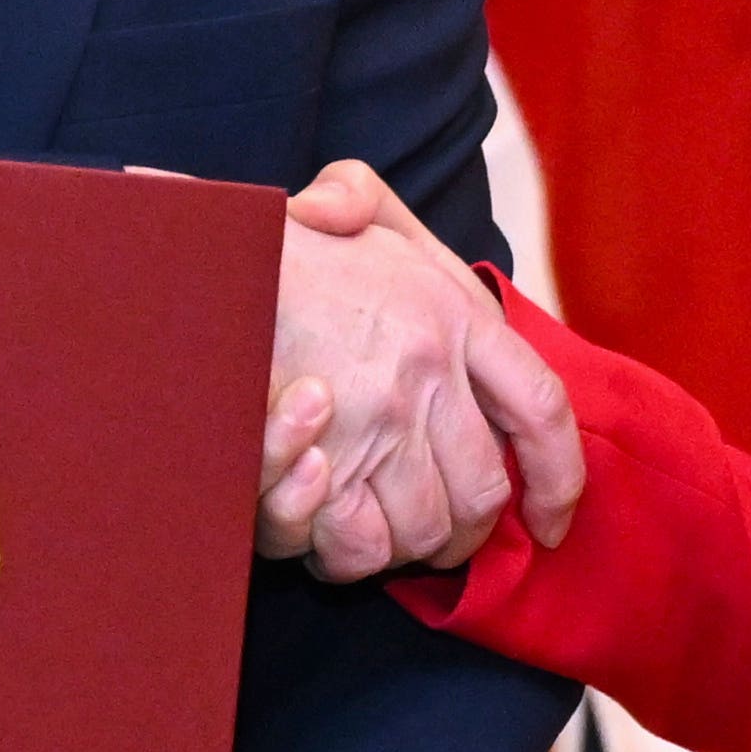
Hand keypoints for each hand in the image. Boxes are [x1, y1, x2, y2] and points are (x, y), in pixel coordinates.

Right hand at [256, 158, 579, 580]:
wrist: (193, 275)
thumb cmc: (263, 249)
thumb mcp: (336, 201)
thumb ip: (361, 200)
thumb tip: (337, 212)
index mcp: (455, 313)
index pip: (542, 409)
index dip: (557, 477)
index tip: (549, 522)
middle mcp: (427, 372)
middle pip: (482, 492)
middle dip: (463, 532)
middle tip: (433, 533)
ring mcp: (376, 423)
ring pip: (424, 529)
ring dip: (402, 546)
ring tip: (371, 526)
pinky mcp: (321, 464)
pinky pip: (358, 543)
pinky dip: (348, 551)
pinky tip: (329, 529)